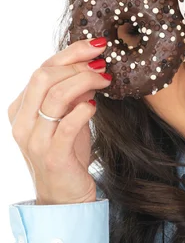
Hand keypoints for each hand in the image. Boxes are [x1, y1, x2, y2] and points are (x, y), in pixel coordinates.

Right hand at [7, 38, 111, 204]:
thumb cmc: (67, 154)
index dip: (70, 53)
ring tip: (106, 82)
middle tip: (103, 66)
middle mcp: (22, 122)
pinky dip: (82, 111)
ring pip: (55, 97)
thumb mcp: (67, 118)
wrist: (64, 197)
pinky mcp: (53, 157)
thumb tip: (91, 67)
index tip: (97, 45)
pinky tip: (95, 106)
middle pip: (44, 76)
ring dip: (85, 82)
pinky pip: (66, 126)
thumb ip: (72, 94)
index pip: (41, 69)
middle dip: (77, 65)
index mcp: (20, 109)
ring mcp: (35, 141)